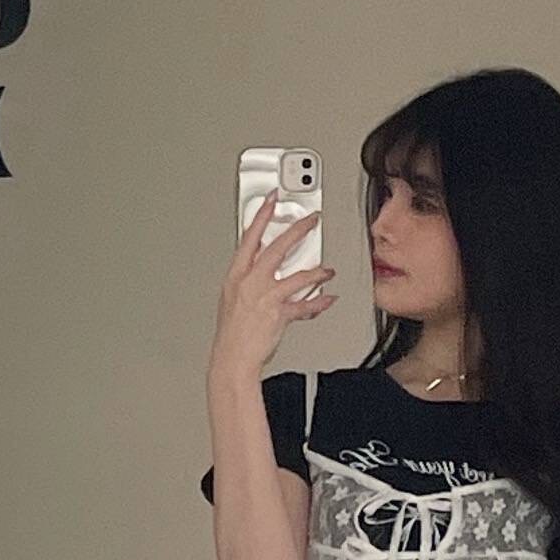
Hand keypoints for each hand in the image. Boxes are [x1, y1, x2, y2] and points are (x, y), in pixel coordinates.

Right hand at [211, 189, 335, 379]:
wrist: (231, 359)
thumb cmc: (232, 334)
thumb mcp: (232, 299)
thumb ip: (249, 281)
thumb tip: (264, 272)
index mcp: (236, 275)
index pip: (249, 236)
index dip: (261, 215)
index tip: (272, 199)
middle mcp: (251, 281)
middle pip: (278, 247)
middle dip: (298, 229)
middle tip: (312, 219)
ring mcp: (266, 297)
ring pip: (298, 275)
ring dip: (318, 271)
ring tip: (327, 270)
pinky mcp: (279, 314)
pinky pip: (305, 305)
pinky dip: (319, 303)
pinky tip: (328, 298)